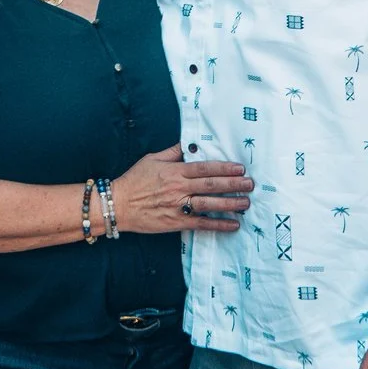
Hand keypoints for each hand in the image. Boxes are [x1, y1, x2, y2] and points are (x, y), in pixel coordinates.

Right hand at [111, 146, 252, 232]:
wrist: (117, 204)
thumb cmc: (134, 180)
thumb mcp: (152, 159)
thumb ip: (173, 152)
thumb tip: (189, 144)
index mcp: (174, 171)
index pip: (204, 168)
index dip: (224, 167)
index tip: (240, 168)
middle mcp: (178, 188)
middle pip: (211, 185)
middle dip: (233, 184)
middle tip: (250, 184)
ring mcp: (178, 206)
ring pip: (209, 204)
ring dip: (230, 204)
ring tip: (246, 203)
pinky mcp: (176, 222)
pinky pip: (201, 224)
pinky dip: (218, 224)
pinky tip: (233, 224)